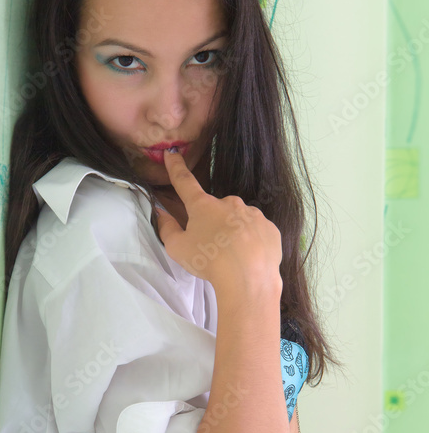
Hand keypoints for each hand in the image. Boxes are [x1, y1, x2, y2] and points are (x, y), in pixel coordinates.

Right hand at [155, 148, 282, 295]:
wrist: (248, 279)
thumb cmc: (209, 262)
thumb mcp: (177, 249)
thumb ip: (167, 229)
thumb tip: (161, 214)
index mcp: (203, 206)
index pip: (185, 182)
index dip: (176, 167)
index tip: (172, 153)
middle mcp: (229, 203)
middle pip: (216, 210)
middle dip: (212, 223)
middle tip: (211, 247)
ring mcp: (252, 214)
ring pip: (238, 220)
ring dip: (233, 233)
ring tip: (232, 258)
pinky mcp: (270, 228)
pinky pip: (257, 232)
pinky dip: (252, 242)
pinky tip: (248, 258)